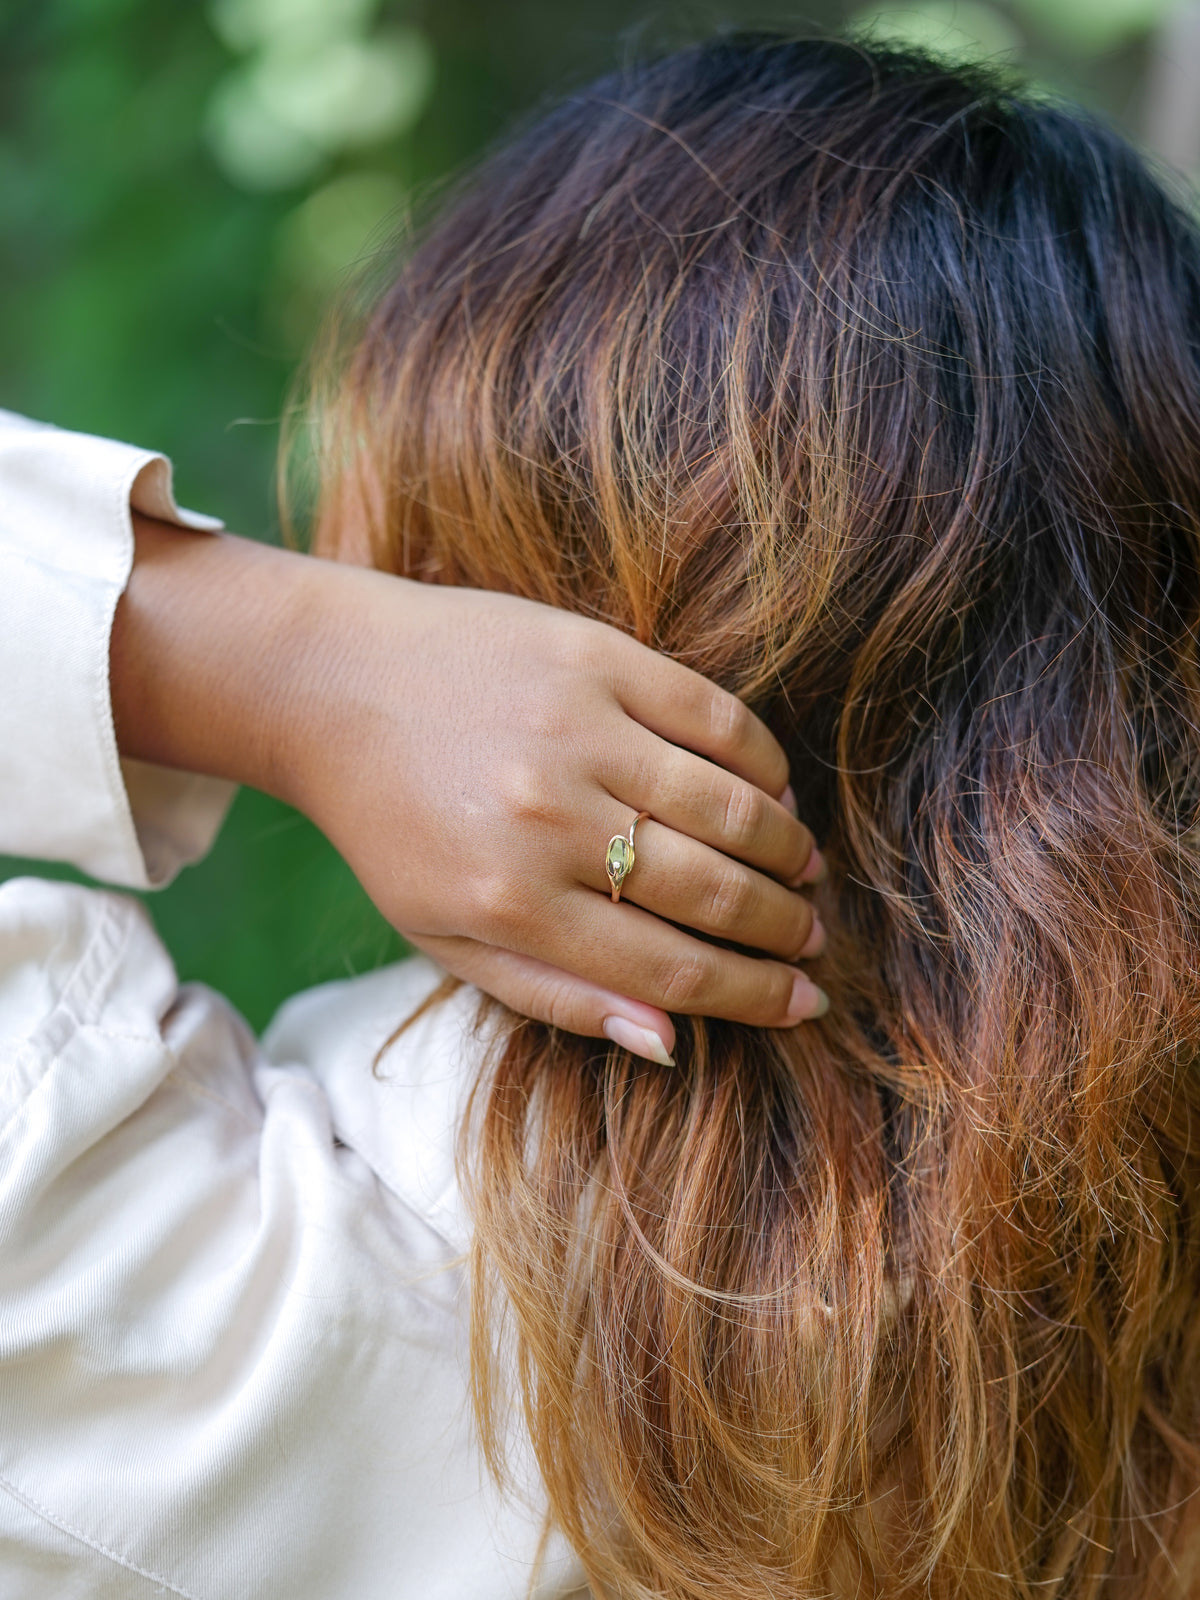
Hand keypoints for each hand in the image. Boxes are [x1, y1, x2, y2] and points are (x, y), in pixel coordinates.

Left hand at [113, 520, 827, 1062]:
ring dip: (788, 850)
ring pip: (731, 807)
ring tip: (805, 871)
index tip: (803, 1003)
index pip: (671, 970)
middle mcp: (551, 820)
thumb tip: (667, 1043)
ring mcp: (578, 730)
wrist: (335, 686)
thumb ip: (553, 995)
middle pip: (715, 893)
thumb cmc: (392, 825)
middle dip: (785, 928)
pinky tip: (775, 790)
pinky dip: (763, 761)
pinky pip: (715, 717)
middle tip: (813, 939)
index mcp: (512, 902)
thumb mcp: (444, 935)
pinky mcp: (596, 657)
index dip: (753, 995)